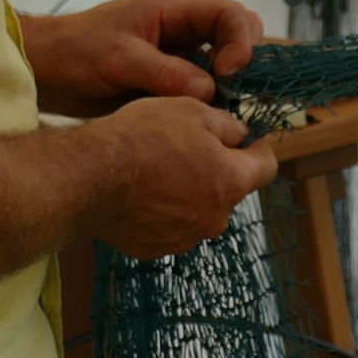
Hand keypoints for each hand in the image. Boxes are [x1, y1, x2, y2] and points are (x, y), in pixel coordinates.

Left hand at [23, 0, 264, 118]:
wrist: (46, 71)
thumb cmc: (76, 52)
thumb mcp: (120, 59)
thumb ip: (165, 72)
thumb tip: (211, 91)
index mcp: (174, 10)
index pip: (229, 14)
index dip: (241, 41)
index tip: (229, 72)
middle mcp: (183, 29)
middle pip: (235, 36)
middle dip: (242, 63)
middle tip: (230, 93)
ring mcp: (178, 55)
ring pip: (222, 66)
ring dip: (226, 87)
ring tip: (217, 112)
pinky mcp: (170, 80)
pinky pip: (202, 89)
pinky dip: (208, 104)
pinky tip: (200, 120)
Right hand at [92, 97, 277, 257]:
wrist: (91, 177)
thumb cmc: (143, 138)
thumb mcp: (192, 110)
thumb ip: (226, 124)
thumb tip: (238, 134)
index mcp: (232, 182)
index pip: (266, 167)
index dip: (259, 148)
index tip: (248, 138)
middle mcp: (215, 217)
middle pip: (229, 190)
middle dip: (217, 169)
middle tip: (188, 147)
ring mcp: (185, 237)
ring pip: (199, 209)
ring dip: (189, 191)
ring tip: (158, 169)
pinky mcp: (155, 247)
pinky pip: (170, 225)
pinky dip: (163, 210)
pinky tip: (141, 192)